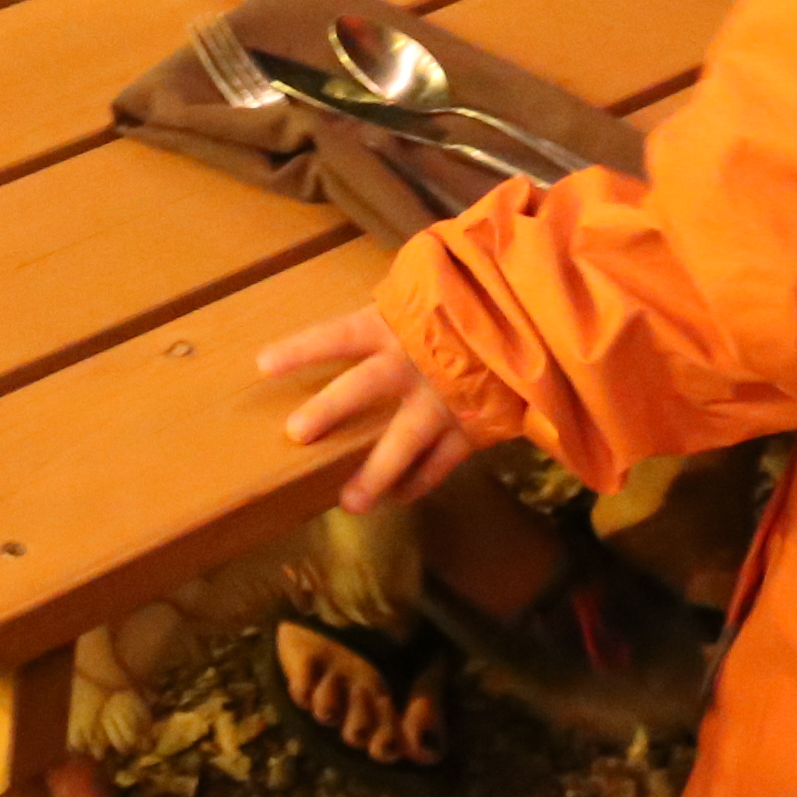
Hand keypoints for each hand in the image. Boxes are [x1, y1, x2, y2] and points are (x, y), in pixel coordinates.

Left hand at [258, 307, 477, 513]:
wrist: (533, 319)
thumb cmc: (471, 302)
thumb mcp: (430, 292)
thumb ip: (394, 311)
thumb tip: (361, 324)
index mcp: (395, 328)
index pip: (338, 337)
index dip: (301, 349)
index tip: (263, 365)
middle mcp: (413, 366)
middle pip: (362, 388)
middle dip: (329, 410)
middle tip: (297, 432)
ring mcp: (442, 401)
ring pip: (403, 443)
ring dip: (375, 475)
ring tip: (349, 504)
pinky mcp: (472, 428)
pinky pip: (440, 464)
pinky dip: (418, 483)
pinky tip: (397, 498)